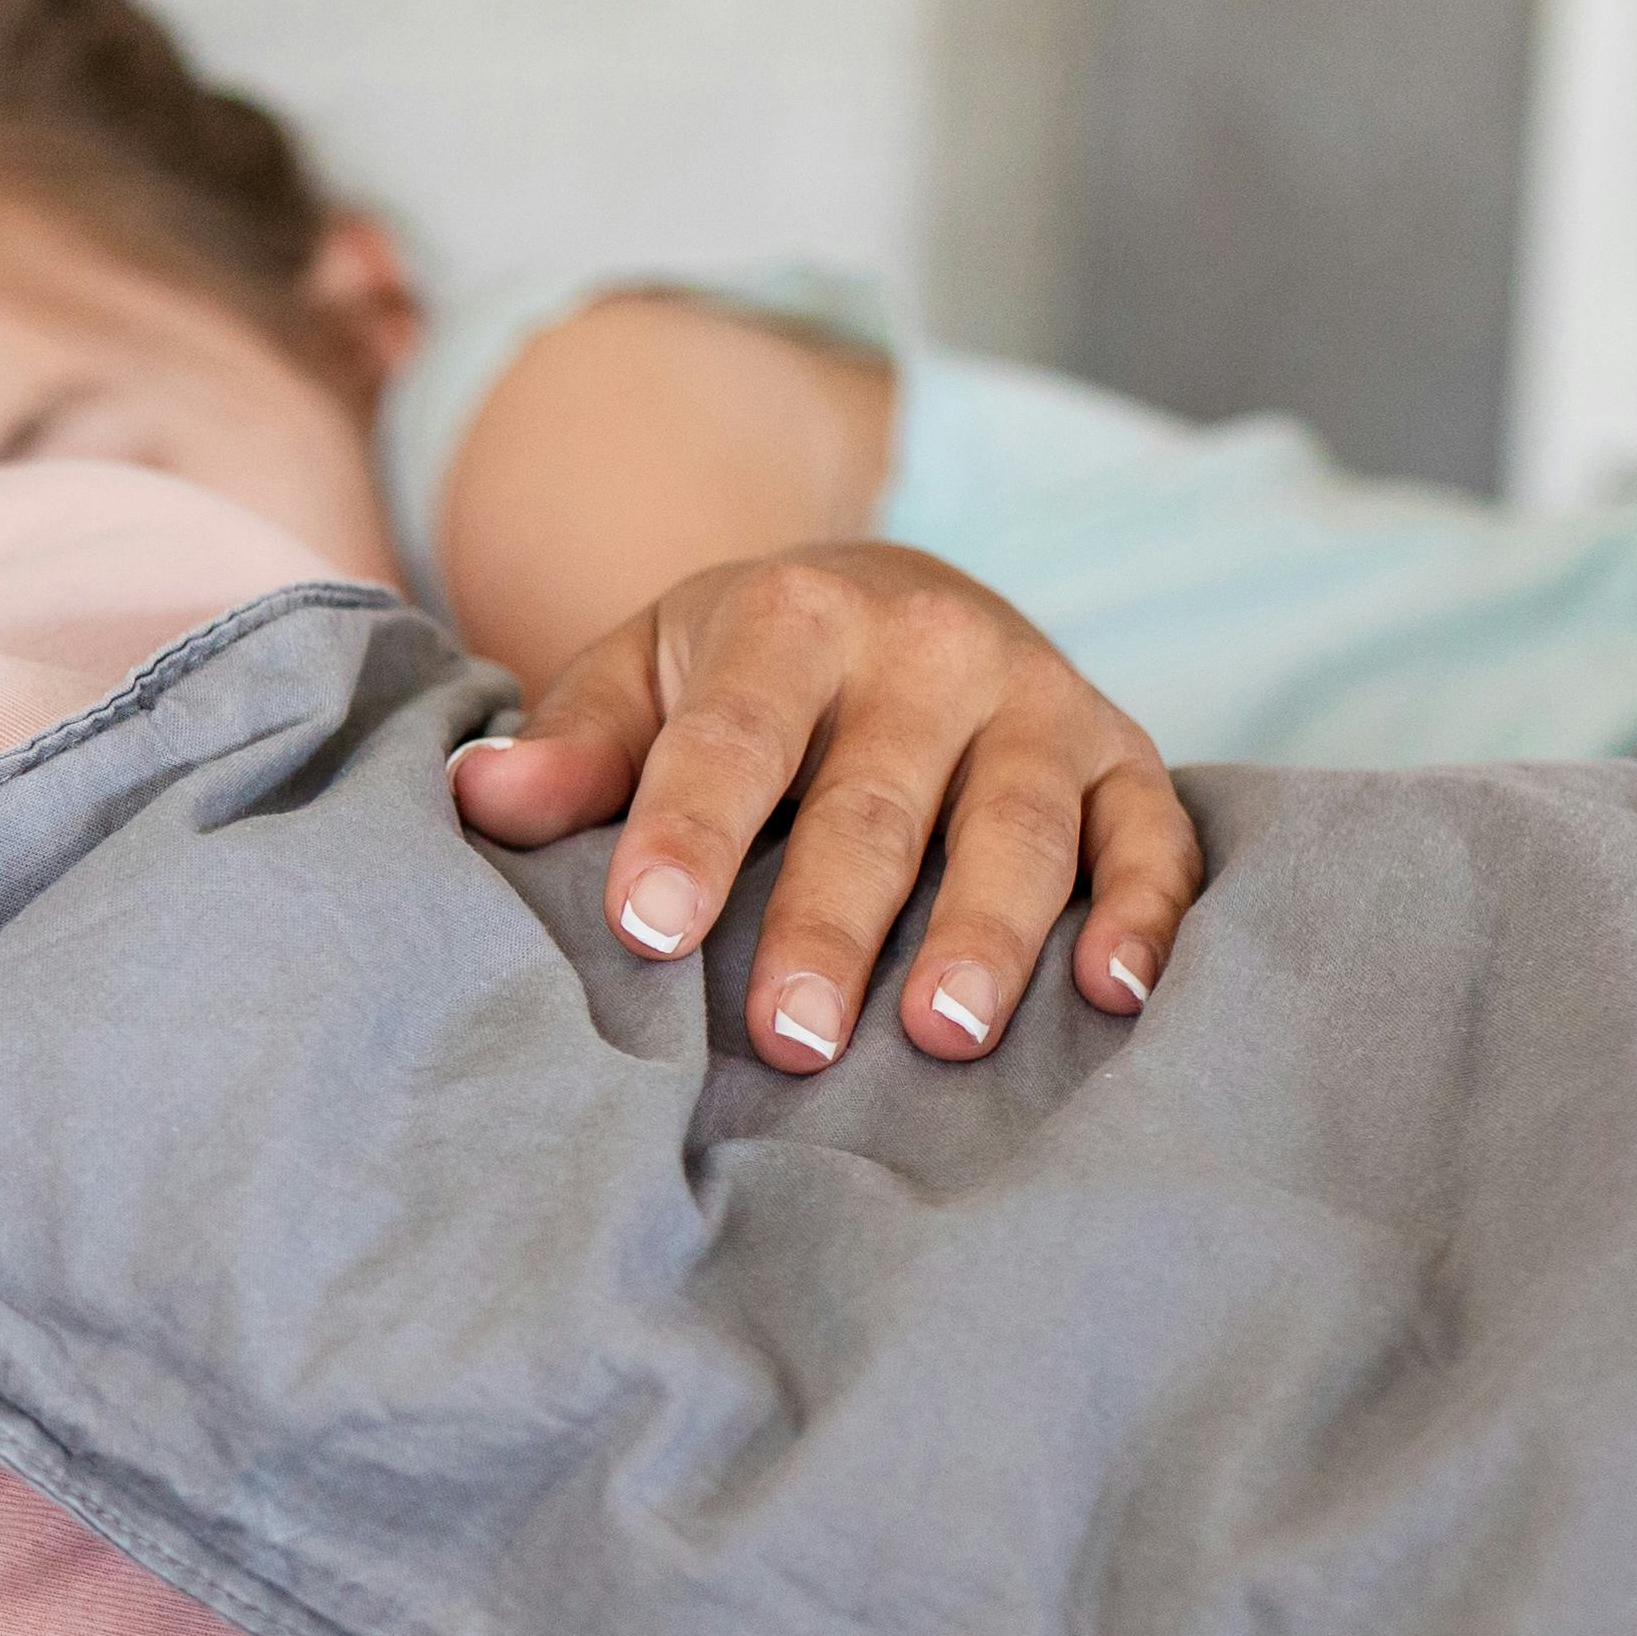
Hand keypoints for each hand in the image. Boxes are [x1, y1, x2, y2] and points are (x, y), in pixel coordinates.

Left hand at [441, 544, 1195, 1069]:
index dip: (690, 832)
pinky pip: (1153, 835)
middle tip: (791, 1039)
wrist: (885, 596)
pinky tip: (1115, 995)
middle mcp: (930, 646)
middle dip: (831, 922)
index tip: (648, 930)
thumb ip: (574, 746)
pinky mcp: (1124, 753)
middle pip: (876, 801)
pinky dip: (1147, 913)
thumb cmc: (740, 673)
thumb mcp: (639, 676)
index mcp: (793, 618)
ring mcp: (1039, 699)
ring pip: (1020, 824)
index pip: (732, 738)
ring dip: (987, 933)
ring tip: (944, 1038)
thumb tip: (484, 797)